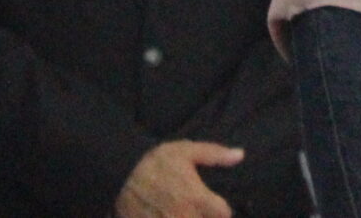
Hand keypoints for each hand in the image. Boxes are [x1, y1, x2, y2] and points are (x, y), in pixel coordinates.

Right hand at [114, 140, 242, 217]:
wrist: (120, 175)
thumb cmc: (156, 162)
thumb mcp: (185, 151)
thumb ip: (214, 154)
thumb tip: (240, 155)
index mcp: (197, 198)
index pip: (224, 214)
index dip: (222, 210)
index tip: (216, 206)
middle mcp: (186, 217)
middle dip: (205, 216)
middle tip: (195, 207)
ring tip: (183, 210)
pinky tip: (167, 214)